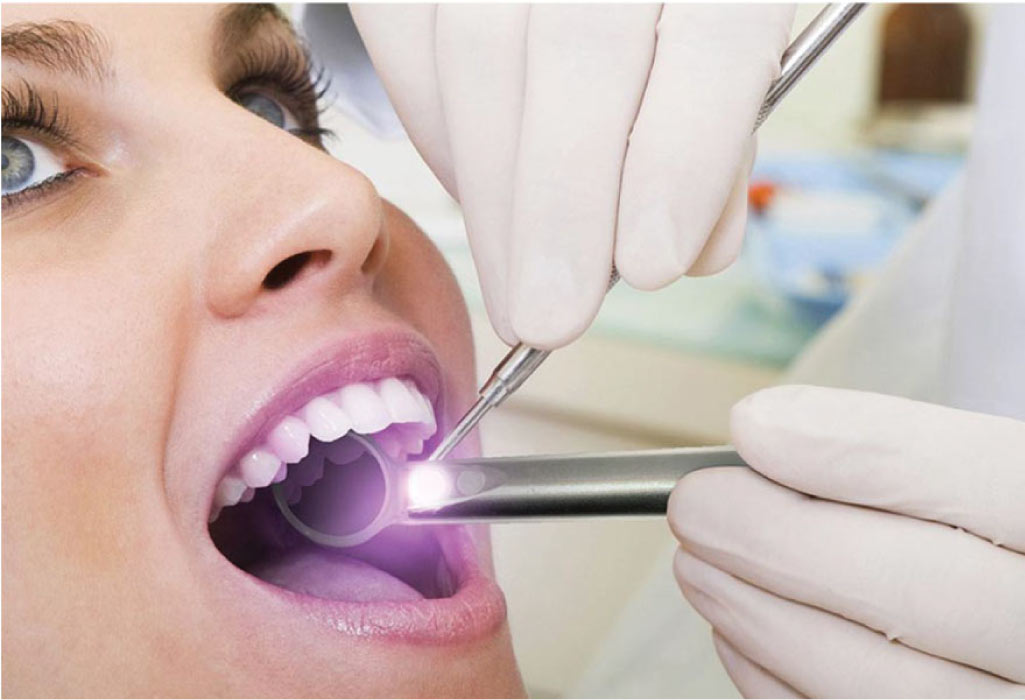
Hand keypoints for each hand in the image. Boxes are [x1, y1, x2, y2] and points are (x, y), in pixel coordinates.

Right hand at [351, 5, 793, 348]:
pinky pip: (407, 33)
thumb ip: (720, 138)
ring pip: (476, 46)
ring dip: (494, 195)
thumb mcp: (745, 36)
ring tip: (517, 288)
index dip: (683, 156)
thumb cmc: (681, 2)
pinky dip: (437, 132)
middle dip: (560, 203)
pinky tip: (479, 194)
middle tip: (551, 317)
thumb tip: (684, 252)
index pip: (716, 31)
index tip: (654, 266)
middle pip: (578, 45)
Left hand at [668, 385, 1024, 696]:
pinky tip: (739, 634)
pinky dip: (779, 682)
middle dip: (778, 541)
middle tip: (697, 506)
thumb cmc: (991, 539)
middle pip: (922, 591)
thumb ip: (903, 455)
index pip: (987, 481)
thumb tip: (764, 431)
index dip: (858, 450)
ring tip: (698, 564)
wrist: (1017, 623)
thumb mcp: (984, 478)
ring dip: (761, 618)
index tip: (753, 425)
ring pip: (881, 682)